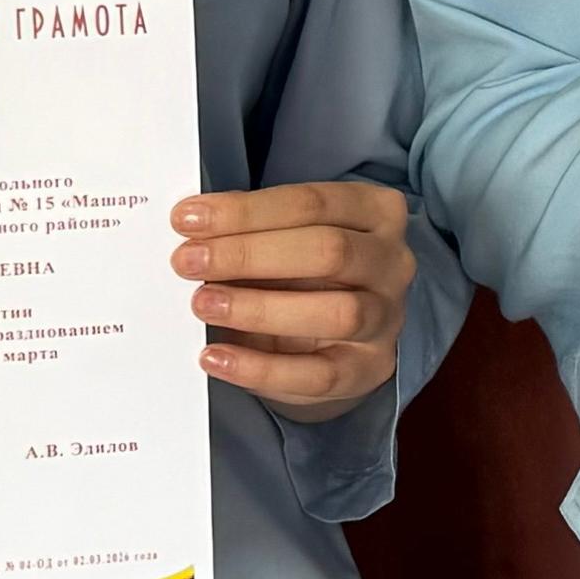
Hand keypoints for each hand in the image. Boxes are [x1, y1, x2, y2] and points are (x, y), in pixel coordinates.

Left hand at [174, 181, 416, 416]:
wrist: (338, 334)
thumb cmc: (306, 272)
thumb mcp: (286, 238)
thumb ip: (250, 230)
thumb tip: (191, 231)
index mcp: (376, 212)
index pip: (313, 203)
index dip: (246, 211)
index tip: (187, 218)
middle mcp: (391, 262)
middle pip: (330, 251)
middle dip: (250, 254)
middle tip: (188, 261)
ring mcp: (387, 318)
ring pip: (338, 312)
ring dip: (260, 308)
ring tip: (203, 304)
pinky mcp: (369, 368)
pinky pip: (319, 375)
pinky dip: (260, 368)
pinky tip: (215, 357)